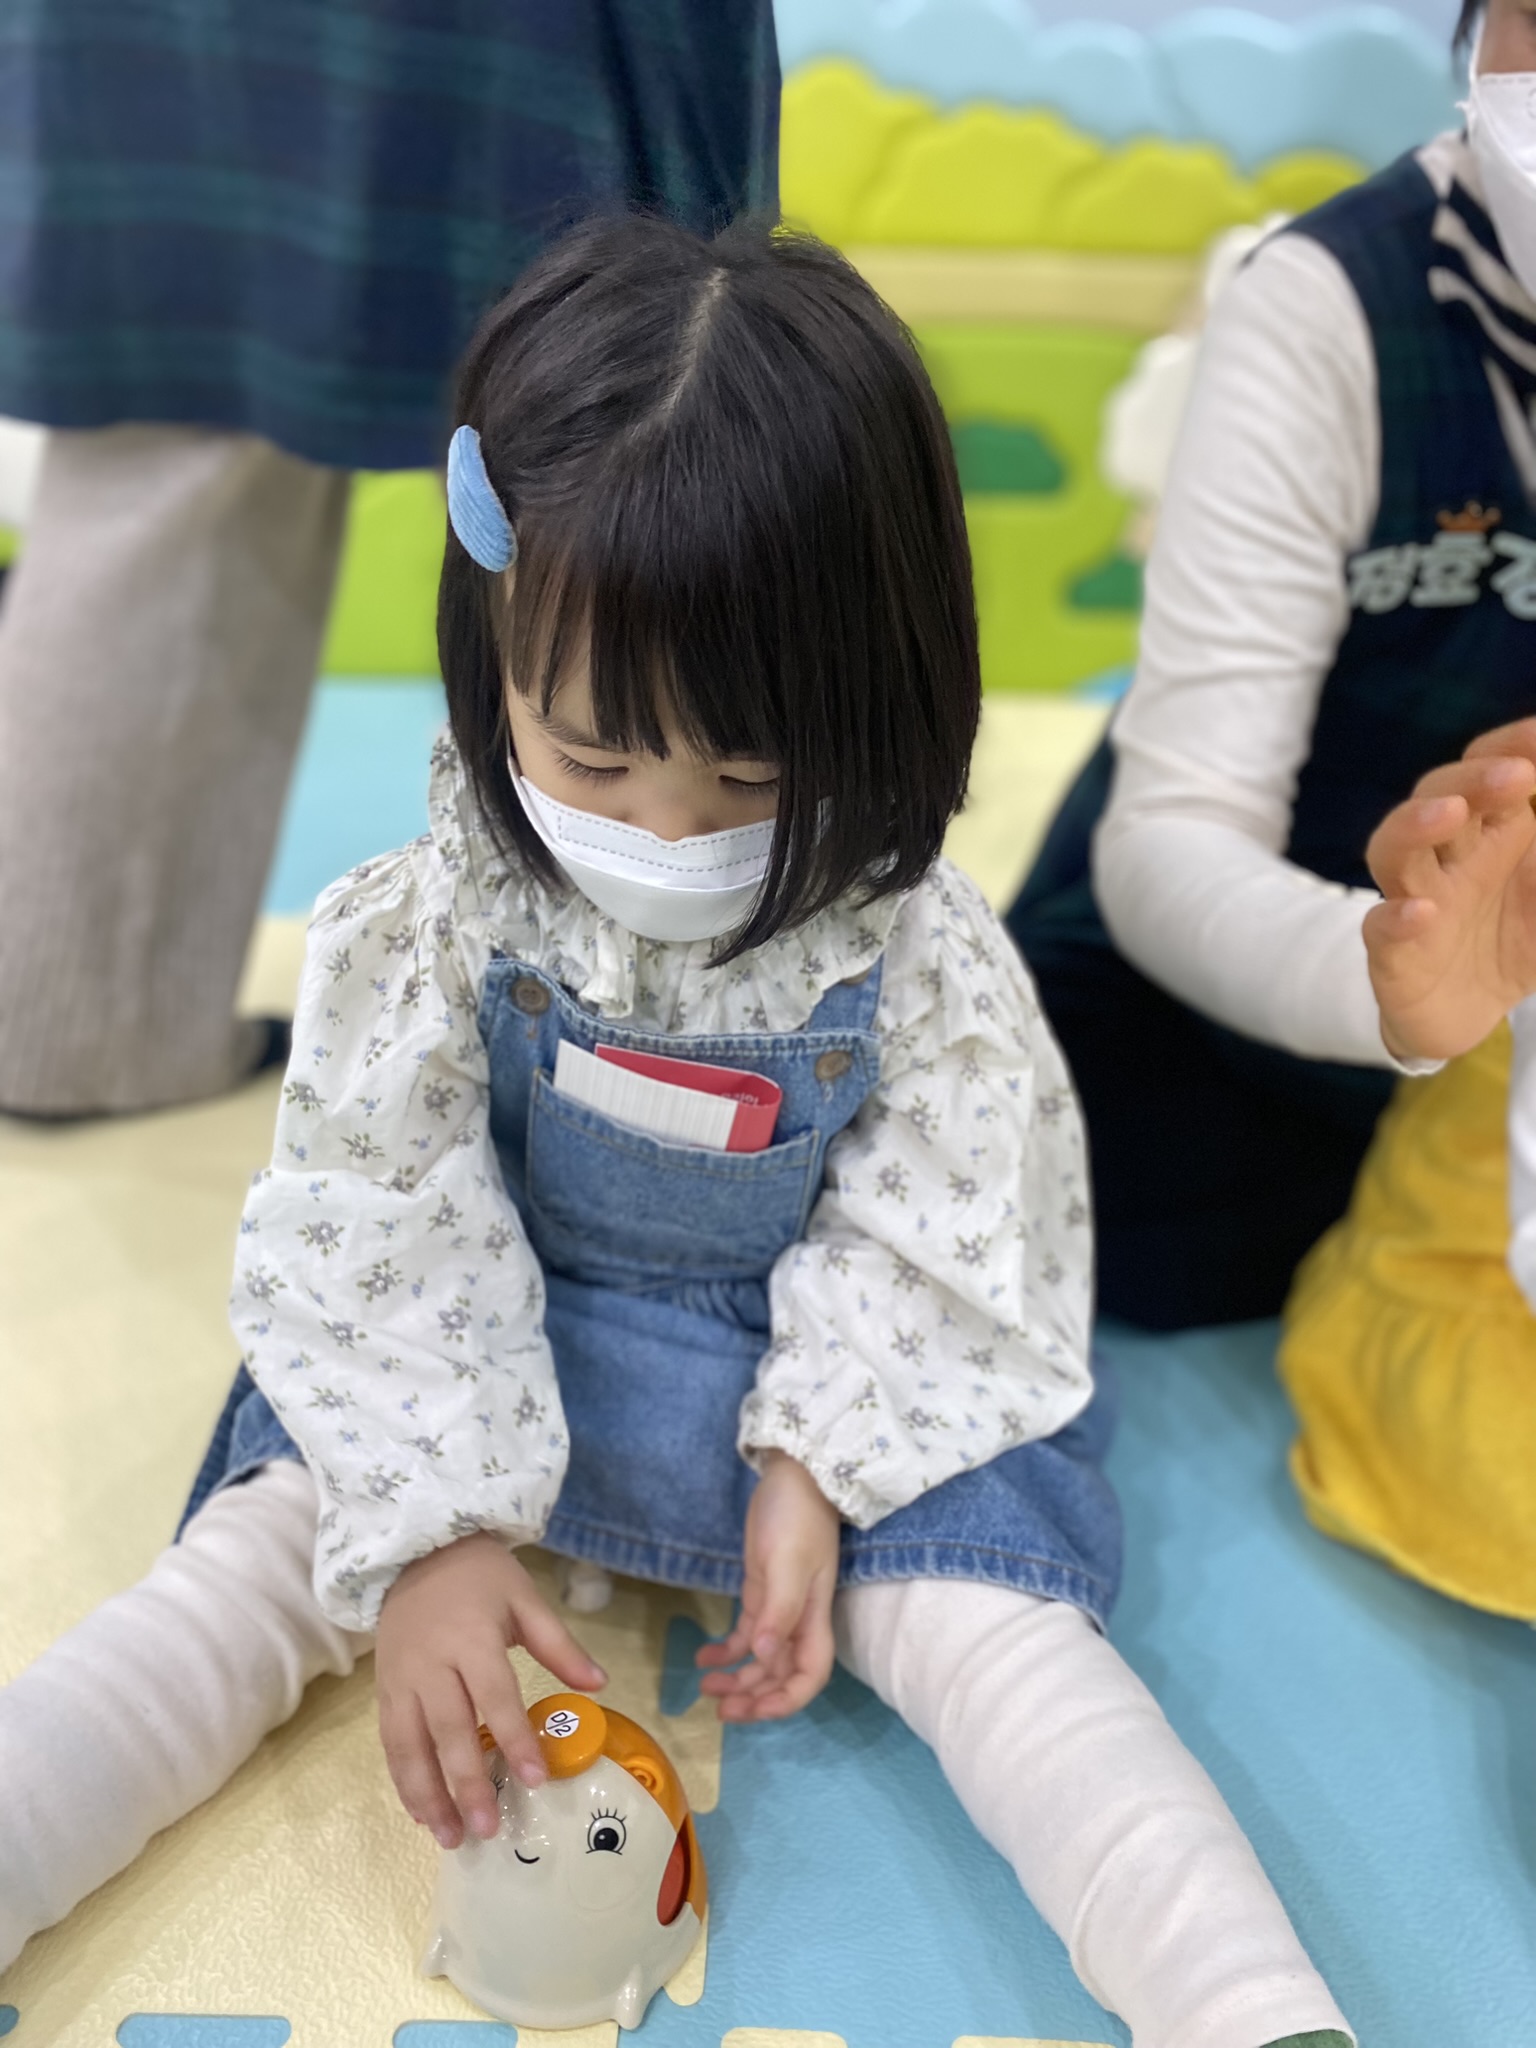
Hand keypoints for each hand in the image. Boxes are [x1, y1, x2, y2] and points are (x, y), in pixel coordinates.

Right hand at [375, 1533, 605, 1848]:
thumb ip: (560, 1645)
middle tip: (487, 1828)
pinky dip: (403, 1780)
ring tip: (450, 1836)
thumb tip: (600, 1686)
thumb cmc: (480, 1578)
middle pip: (448, 1729)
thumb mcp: (525, 1599)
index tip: (535, 1779)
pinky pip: (390, 1743)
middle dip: (466, 1782)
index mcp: (472, 1637)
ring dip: (428, 1794)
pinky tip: (421, 1812)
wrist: (416, 1551)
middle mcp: (431, 1663)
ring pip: (409, 1745)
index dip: (514, 1738)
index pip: (495, 1695)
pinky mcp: (383, 1691)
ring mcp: (401, 1679)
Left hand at [696, 1451, 839, 1722]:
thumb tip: (765, 1656)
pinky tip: (701, 1656)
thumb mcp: (788, 1563)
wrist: (794, 1475)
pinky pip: (745, 1634)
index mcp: (813, 1618)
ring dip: (738, 1679)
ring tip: (705, 1689)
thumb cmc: (796, 1517)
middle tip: (720, 1711)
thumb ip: (779, 1611)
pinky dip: (725, 1650)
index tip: (751, 1708)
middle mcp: (798, 1620)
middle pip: (781, 1675)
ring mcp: (778, 1607)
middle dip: (754, 1697)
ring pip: (760, 1659)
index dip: (784, 1701)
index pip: (808, 1676)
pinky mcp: (760, 1592)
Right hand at [1364, 722, 1535, 1062]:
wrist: (1470, 1019)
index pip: (1487, 769)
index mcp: (1492, 832)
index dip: (1508, 745)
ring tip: (1449, 816)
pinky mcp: (1394, 956)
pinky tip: (1421, 912)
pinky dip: (1395, 918)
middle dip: (1472, 781)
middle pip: (1437, 798)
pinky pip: (1379, 929)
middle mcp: (1447, 858)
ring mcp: (1413, 902)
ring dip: (1415, 827)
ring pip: (1394, 852)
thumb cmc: (1516, 941)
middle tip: (1518, 776)